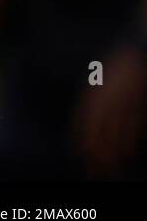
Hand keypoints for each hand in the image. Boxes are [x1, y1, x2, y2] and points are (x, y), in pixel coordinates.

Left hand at [73, 44, 146, 178]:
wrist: (136, 53)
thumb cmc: (115, 69)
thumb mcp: (96, 83)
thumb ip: (91, 102)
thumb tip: (85, 125)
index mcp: (93, 93)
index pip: (84, 121)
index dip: (82, 139)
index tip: (81, 153)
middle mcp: (106, 100)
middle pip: (99, 131)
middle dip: (96, 151)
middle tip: (94, 167)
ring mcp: (124, 103)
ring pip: (117, 133)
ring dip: (113, 152)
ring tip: (110, 166)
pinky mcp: (138, 105)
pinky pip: (133, 128)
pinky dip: (130, 142)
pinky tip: (127, 153)